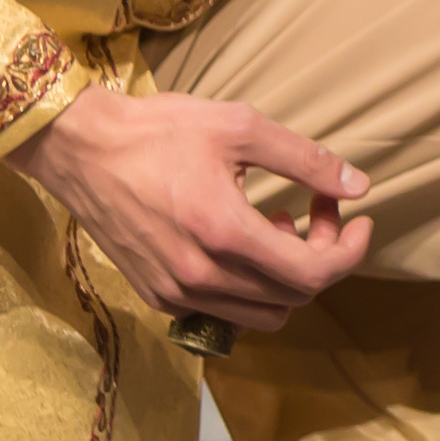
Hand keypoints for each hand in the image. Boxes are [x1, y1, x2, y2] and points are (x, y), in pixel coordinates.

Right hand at [13, 90, 370, 334]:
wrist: (81, 149)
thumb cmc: (159, 131)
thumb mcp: (239, 127)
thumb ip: (305, 160)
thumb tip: (359, 186)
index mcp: (225, 234)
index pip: (313, 274)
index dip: (349, 251)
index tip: (359, 220)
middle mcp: (202, 276)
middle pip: (294, 296)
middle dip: (320, 255)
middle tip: (313, 209)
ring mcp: (177, 293)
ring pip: (263, 313)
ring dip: (285, 276)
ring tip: (273, 226)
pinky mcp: (157, 297)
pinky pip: (224, 312)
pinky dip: (249, 287)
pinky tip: (238, 241)